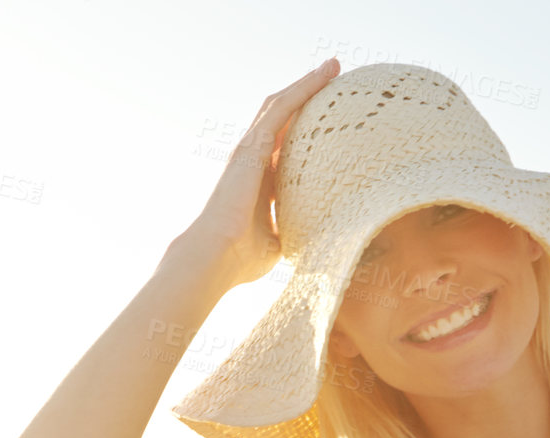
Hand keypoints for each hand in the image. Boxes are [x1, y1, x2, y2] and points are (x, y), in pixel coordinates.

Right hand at [177, 57, 340, 286]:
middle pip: (283, 117)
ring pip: (281, 104)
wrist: (215, 257)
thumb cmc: (241, 259)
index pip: (286, 145)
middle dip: (308, 96)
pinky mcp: (252, 145)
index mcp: (259, 180)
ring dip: (307, 83)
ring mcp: (250, 149)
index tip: (333, 119)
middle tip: (335, 79)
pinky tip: (324, 74)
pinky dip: (303, 88)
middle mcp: (253, 159)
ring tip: (332, 66)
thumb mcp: (279, 241)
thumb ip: (294, 232)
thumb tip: (318, 241)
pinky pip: (281, 108)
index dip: (307, 129)